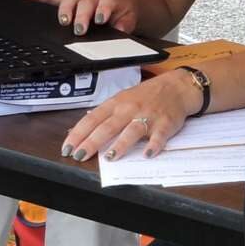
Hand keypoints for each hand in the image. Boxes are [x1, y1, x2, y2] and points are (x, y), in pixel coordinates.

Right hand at [22, 0, 141, 35]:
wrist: (124, 1)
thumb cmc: (124, 11)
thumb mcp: (130, 18)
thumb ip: (125, 24)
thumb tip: (119, 30)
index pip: (107, 0)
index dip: (103, 9)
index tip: (100, 19)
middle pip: (86, 1)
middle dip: (82, 15)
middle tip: (80, 29)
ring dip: (65, 9)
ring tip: (63, 20)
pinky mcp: (71, 1)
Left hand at [61, 69, 198, 160]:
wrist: (177, 87)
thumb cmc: (147, 95)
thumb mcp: (123, 99)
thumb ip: (105, 114)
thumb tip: (82, 126)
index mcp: (116, 103)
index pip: (92, 119)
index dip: (78, 134)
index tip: (67, 148)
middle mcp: (130, 109)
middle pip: (108, 126)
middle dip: (92, 142)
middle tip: (80, 155)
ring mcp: (148, 116)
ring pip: (132, 130)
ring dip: (121, 144)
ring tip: (110, 157)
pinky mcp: (166, 124)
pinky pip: (159, 136)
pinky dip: (153, 145)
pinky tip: (147, 154)